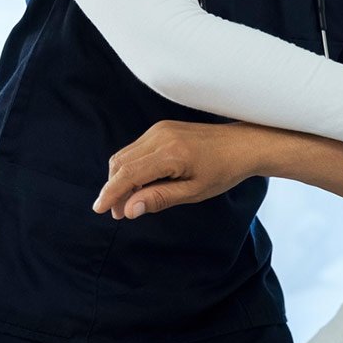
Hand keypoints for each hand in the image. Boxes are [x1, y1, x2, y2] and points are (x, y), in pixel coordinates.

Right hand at [94, 122, 260, 219]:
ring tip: (128, 203)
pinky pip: (136, 149)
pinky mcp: (161, 128)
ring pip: (125, 155)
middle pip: (121, 163)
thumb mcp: (193, 192)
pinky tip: (139, 185)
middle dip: (114, 189)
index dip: (111, 193)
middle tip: (118, 213)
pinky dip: (131, 168)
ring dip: (121, 179)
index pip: (128, 174)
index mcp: (170, 154)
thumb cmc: (222, 171)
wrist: (242, 145)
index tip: (100, 210)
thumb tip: (129, 209)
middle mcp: (160, 136)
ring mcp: (160, 129)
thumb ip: (159, 198)